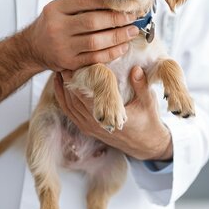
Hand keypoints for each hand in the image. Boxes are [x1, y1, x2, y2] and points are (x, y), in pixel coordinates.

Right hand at [21, 0, 138, 71]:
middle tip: (132, 18)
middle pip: (93, 22)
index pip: (85, 1)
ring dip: (118, 37)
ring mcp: (62, 47)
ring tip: (131, 32)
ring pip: (96, 42)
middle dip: (117, 19)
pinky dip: (112, 53)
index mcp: (55, 9)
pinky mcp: (68, 63)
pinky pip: (95, 58)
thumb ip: (81, 4)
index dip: (107, 2)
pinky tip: (122, 47)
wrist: (33, 48)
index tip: (124, 3)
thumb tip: (114, 0)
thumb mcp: (59, 9)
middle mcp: (57, 27)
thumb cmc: (53, 25)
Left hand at [54, 66, 172, 160]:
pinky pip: (71, 114)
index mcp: (108, 117)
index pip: (86, 97)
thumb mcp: (148, 102)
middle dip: (67, 81)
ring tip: (60, 73)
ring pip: (69, 107)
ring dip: (63, 90)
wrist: (146, 144)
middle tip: (64, 63)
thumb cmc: (148, 121)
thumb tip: (136, 69)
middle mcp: (96, 124)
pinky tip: (62, 88)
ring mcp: (90, 128)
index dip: (77, 81)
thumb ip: (141, 85)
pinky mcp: (88, 129)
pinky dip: (64, 101)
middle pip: (73, 100)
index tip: (74, 65)